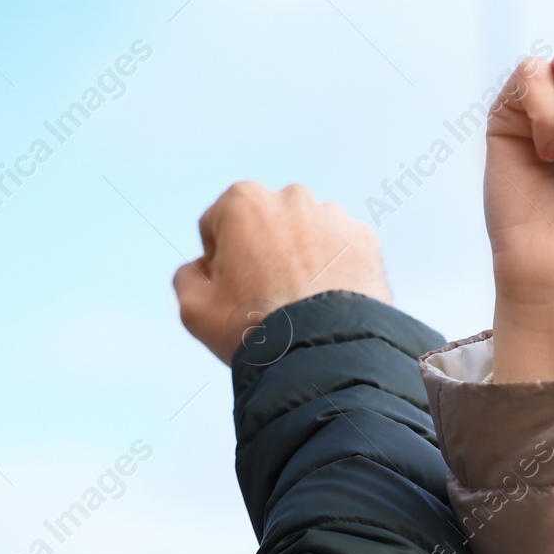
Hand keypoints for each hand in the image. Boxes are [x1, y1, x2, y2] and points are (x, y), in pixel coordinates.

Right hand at [174, 182, 392, 363]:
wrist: (322, 356)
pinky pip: (340, 252)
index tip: (232, 290)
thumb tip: (201, 268)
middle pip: (265, 226)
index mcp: (243, 201)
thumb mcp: (195, 309)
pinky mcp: (365, 241)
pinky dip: (334, 270)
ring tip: (301, 304)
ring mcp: (333, 217)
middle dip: (263, 252)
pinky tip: (327, 303)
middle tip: (267, 299)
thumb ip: (188, 277)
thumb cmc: (254, 330)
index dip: (219, 262)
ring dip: (301, 259)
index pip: (218, 226)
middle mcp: (291, 197)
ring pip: (306, 236)